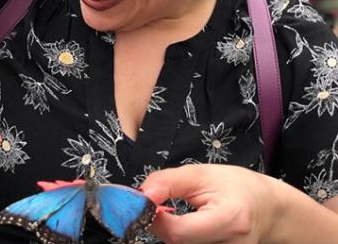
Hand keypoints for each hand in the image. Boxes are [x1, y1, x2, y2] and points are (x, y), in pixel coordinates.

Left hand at [140, 164, 279, 243]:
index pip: (178, 232)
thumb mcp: (202, 174)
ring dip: (174, 233)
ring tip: (186, 216)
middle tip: (164, 206)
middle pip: (177, 243)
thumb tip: (142, 195)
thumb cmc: (238, 188)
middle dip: (162, 224)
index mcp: (231, 220)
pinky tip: (191, 228)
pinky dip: (183, 239)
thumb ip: (168, 182)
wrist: (268, 209)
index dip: (154, 218)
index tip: (147, 202)